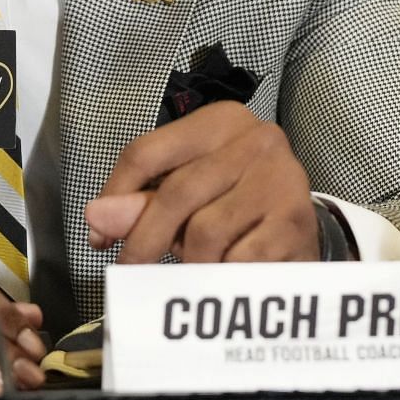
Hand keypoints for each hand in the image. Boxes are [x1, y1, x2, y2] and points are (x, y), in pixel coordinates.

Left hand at [84, 101, 320, 263]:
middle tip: (130, 270)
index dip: (115, 196)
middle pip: (175, 193)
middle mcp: (255, 140)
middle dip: (143, 239)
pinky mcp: (296, 222)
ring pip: (205, 231)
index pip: (147, 152)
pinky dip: (221, 276)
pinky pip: (238, 261)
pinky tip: (221, 278)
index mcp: (219, 121)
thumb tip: (97, 217)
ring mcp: (280, 179)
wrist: (303, 228)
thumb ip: (141, 202)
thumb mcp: (186, 194)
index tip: (100, 236)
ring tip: (189, 272)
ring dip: (188, 262)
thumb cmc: (234, 204)